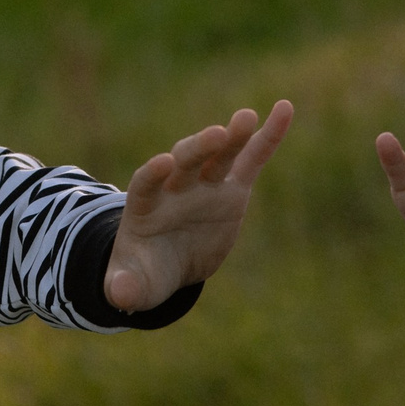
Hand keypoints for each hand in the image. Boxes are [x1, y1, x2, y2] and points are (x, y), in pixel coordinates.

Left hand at [104, 100, 293, 311]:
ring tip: (246, 118)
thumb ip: (124, 288)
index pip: (145, 184)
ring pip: (218, 155)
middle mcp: (174, 187)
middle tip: (217, 134)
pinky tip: (284, 109)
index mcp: (144, 206)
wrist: (168, 264)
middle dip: (199, 149)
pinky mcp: (232, 189)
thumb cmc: (144, 273)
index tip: (162, 163)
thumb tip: (120, 296)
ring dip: (232, 136)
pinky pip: (251, 159)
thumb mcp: (133, 286)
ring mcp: (205, 185)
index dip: (152, 174)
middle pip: (185, 161)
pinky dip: (267, 136)